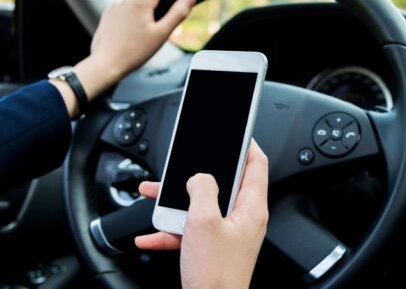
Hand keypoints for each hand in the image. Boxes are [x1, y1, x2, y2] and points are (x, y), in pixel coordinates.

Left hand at [51, 0, 198, 115]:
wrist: (105, 65)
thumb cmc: (133, 53)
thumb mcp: (161, 34)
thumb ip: (178, 13)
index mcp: (141, 1)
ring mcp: (116, 4)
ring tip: (164, 11)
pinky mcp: (110, 13)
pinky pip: (129, 4)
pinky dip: (140, 7)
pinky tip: (143, 21)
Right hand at [135, 140, 268, 288]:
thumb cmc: (216, 274)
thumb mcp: (203, 221)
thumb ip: (201, 189)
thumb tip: (199, 176)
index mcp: (250, 207)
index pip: (256, 164)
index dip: (246, 144)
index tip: (235, 132)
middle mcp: (243, 219)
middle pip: (223, 183)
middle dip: (198, 172)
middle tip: (186, 160)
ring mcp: (228, 235)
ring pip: (202, 206)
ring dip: (177, 201)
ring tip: (155, 194)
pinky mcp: (213, 250)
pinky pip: (190, 231)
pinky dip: (171, 230)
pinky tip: (150, 235)